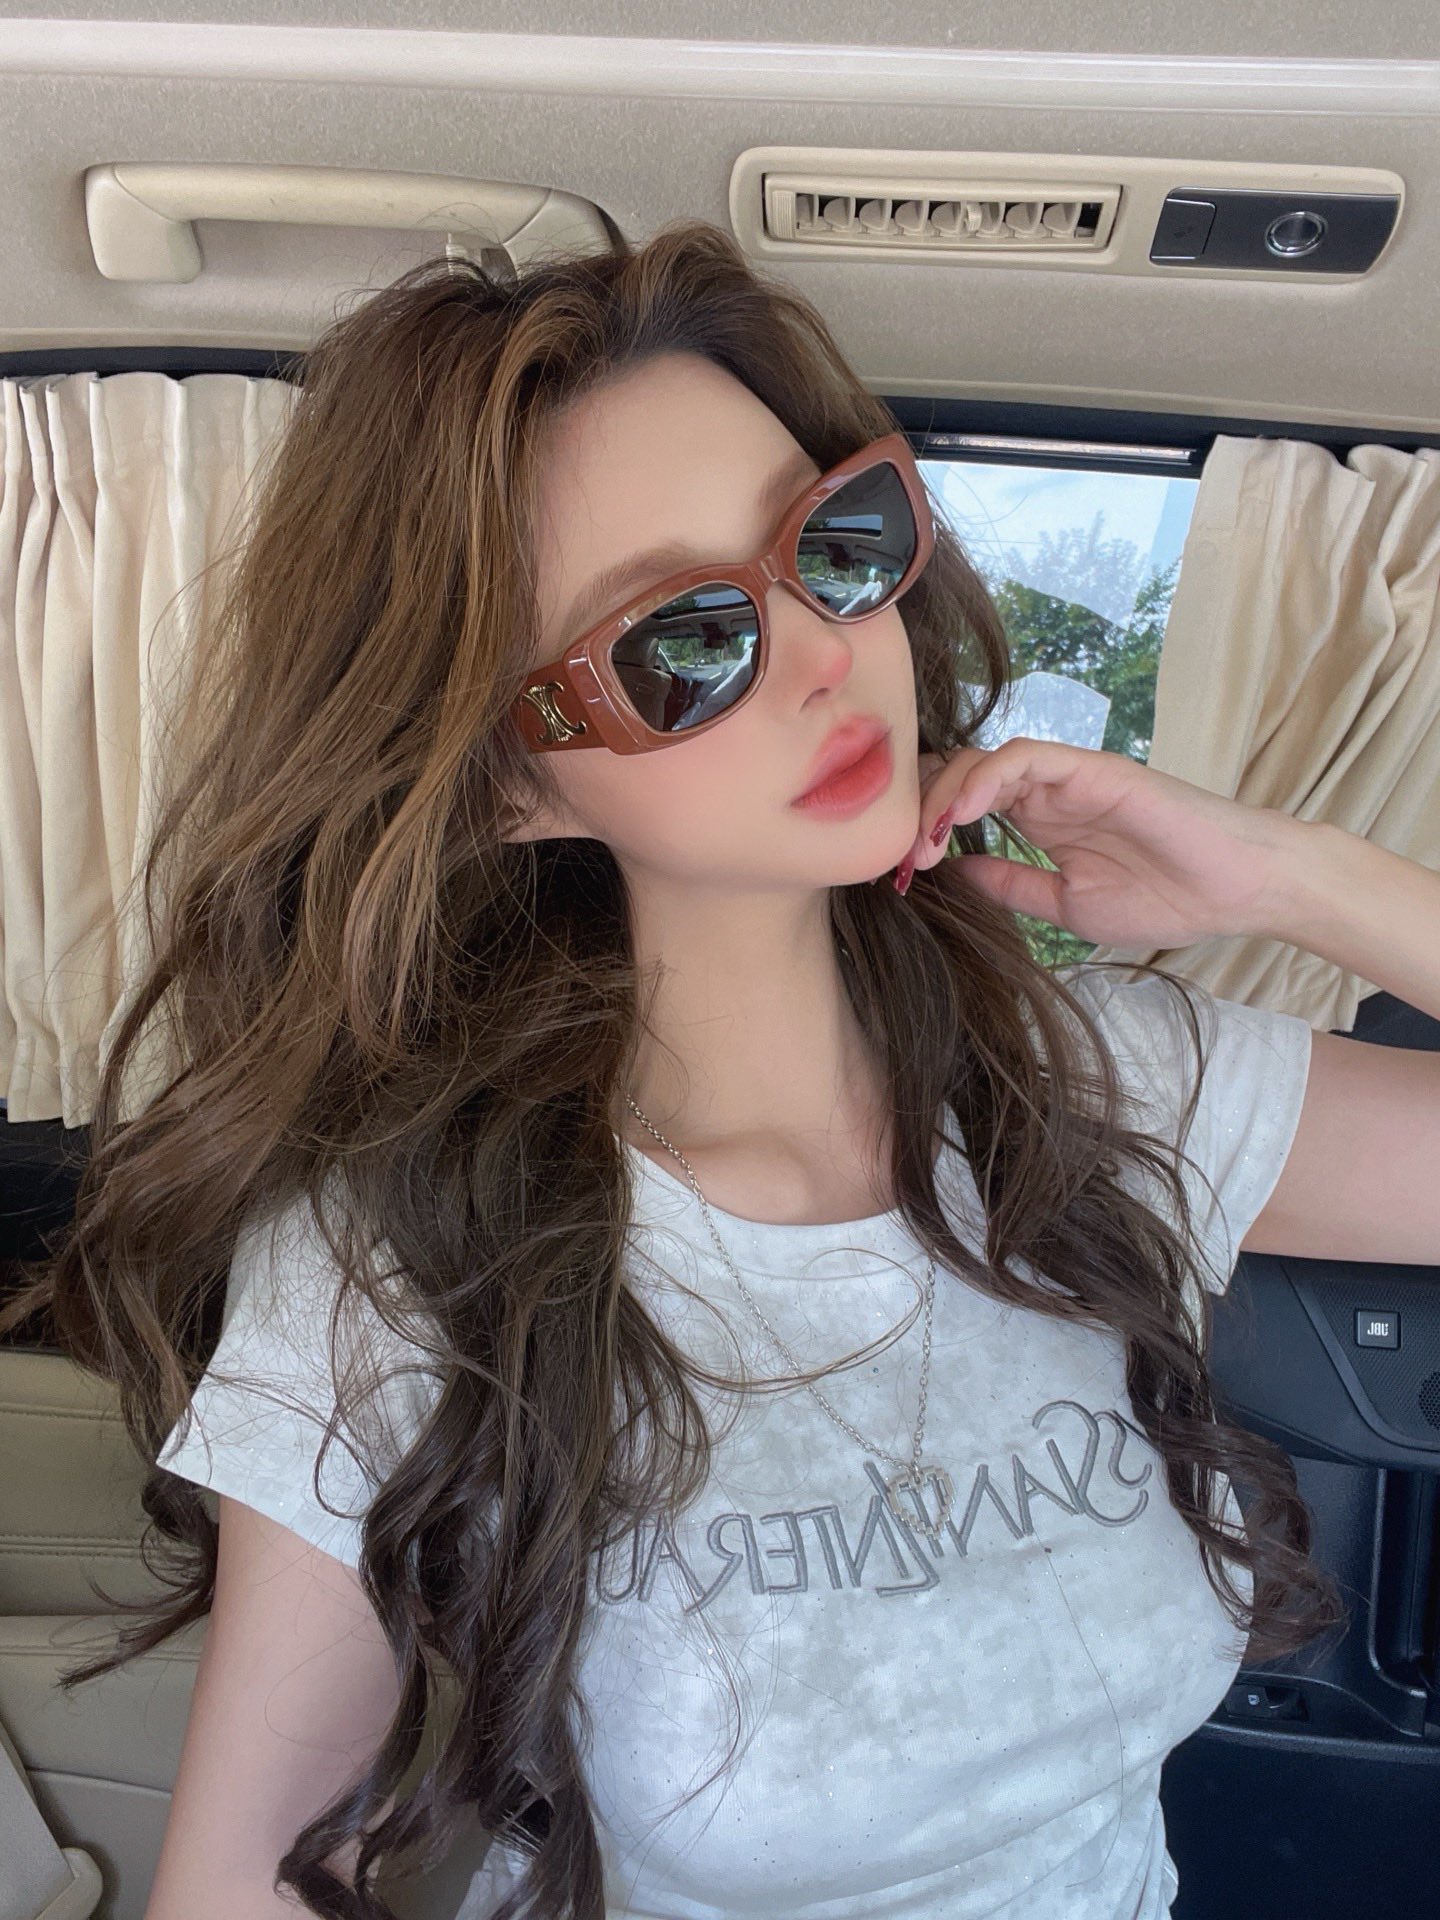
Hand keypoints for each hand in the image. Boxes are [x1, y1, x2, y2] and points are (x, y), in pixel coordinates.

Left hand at [894, 738, 1301, 948]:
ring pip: (984, 760)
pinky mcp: (1092, 768)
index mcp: (1038, 822)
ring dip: (944, 796)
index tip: (902, 872)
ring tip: (924, 840)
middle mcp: (1045, 793)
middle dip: (920, 808)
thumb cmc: (1167, 897)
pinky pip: (1026, 757)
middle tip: (900, 854)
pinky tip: (961, 814)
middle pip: (962, 775)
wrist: (1237, 890)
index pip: (963, 804)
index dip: (925, 829)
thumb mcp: (1066, 905)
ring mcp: (1068, 777)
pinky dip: (985, 778)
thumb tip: (950, 874)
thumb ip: (1010, 887)